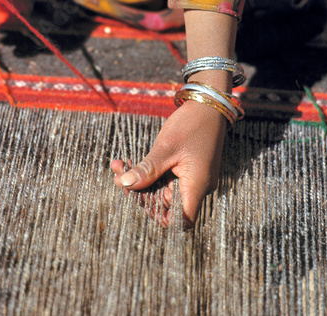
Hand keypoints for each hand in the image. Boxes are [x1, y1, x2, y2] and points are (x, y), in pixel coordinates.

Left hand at [111, 96, 226, 226]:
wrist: (207, 105)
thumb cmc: (192, 124)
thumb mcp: (166, 147)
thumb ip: (147, 169)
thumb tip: (125, 184)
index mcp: (196, 186)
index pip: (181, 221)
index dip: (159, 217)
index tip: (138, 200)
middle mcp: (196, 187)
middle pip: (165, 204)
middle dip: (139, 192)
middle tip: (118, 176)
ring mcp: (190, 178)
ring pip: (161, 189)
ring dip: (139, 180)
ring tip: (119, 166)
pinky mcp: (184, 169)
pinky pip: (164, 178)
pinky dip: (147, 172)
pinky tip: (128, 163)